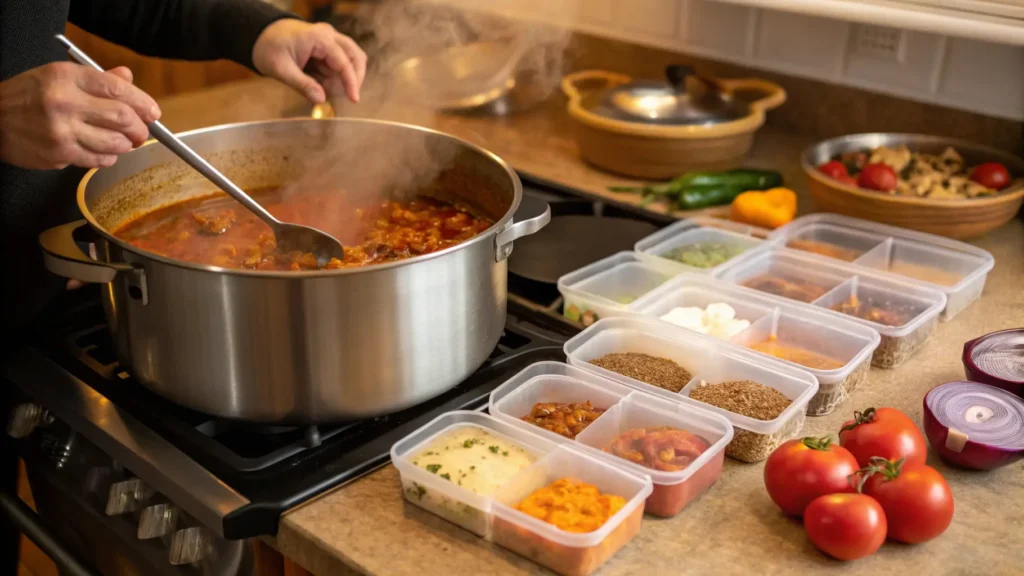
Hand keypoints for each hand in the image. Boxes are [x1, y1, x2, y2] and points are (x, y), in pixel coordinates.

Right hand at [0, 62, 159, 169]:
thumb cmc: (27, 97)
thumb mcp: (57, 76)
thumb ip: (96, 79)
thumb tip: (128, 78)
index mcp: (67, 77)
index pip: (118, 89)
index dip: (143, 102)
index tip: (152, 112)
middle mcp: (66, 102)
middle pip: (122, 117)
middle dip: (140, 128)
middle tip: (142, 132)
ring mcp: (63, 130)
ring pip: (115, 142)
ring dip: (126, 145)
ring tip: (123, 142)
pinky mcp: (60, 154)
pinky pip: (99, 159)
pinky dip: (109, 157)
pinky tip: (104, 151)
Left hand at [252, 20, 366, 103]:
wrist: (260, 35)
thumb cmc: (268, 49)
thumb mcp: (281, 69)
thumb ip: (302, 84)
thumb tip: (322, 100)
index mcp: (319, 38)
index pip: (344, 62)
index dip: (351, 82)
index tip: (354, 100)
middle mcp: (329, 36)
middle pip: (356, 57)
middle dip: (352, 79)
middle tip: (340, 96)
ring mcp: (331, 40)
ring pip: (352, 61)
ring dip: (343, 79)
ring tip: (323, 87)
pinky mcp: (329, 48)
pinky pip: (341, 64)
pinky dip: (336, 77)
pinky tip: (320, 82)